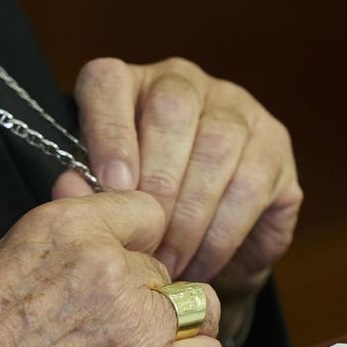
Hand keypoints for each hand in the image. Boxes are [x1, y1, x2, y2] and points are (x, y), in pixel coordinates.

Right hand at [0, 191, 222, 346]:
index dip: (137, 241)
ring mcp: (132, 321)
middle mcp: (107, 266)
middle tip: (106, 316)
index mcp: (70, 227)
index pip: (148, 211)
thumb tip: (86, 182)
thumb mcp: (9, 250)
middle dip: (146, 288)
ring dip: (170, 324)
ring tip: (126, 344)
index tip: (126, 259)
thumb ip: (68, 222)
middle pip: (166, 264)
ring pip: (195, 307)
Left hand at [54, 57, 302, 343]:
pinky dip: (222, 232)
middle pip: (172, 111)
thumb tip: (72, 190)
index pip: (109, 82)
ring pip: (217, 147)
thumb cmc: (145, 221)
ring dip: (191, 216)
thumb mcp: (108, 206)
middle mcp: (185, 84)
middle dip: (157, 185)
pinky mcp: (275, 144)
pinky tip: (202, 263)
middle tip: (145, 241)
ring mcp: (236, 109)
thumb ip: (85, 195)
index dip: (108, 130)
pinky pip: (250, 183)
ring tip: (170, 263)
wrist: (205, 250)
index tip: (111, 184)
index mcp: (129, 87)